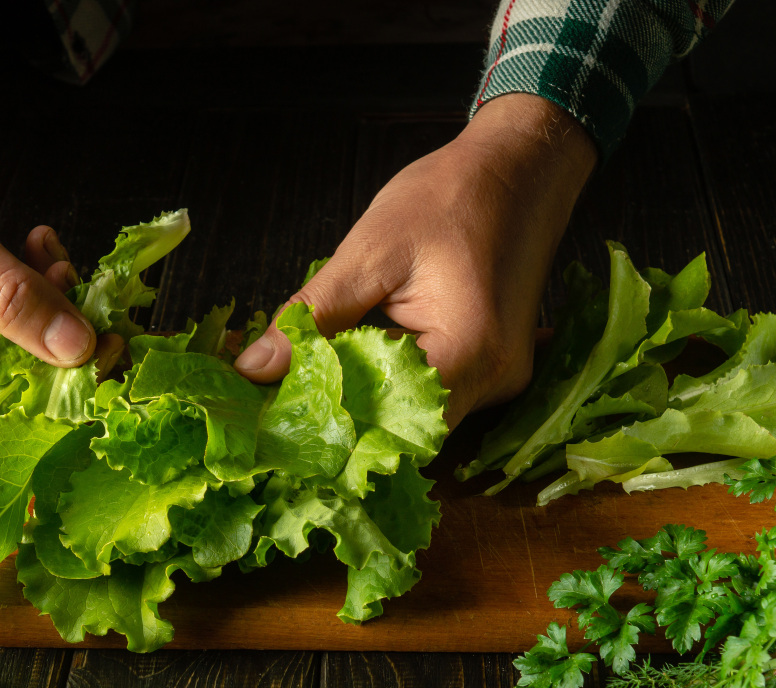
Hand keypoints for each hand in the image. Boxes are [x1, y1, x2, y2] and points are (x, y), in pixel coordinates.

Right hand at [0, 150, 119, 404]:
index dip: (63, 379)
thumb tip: (77, 348)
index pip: (4, 403)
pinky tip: (41, 253)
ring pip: (37, 351)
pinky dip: (46, 289)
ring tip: (49, 257)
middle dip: (62, 332)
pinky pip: (31, 326)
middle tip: (70, 278)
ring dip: (56, 302)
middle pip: (27, 382)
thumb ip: (11, 296)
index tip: (107, 340)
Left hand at [233, 93, 597, 425]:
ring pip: (416, 418)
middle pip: (402, 432)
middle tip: (282, 404)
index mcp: (468, 352)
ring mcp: (500, 381)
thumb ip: (314, 315)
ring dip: (365, 402)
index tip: (277, 418)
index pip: (386, 424)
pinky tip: (354, 363)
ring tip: (310, 382)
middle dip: (343, 420)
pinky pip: (434, 396)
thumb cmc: (450, 196)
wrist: (522, 166)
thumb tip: (254, 367)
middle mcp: (493, 382)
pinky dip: (391, 385)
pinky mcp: (495, 370)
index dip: (329, 427)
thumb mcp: (370, 251)